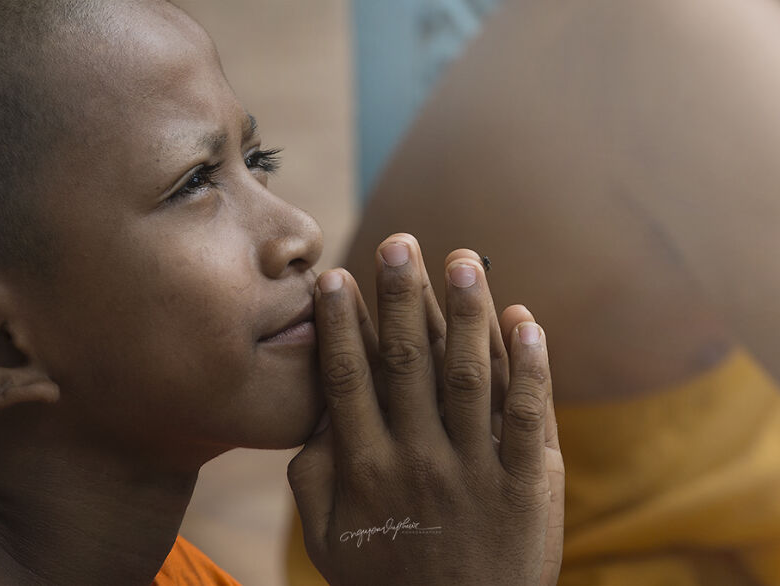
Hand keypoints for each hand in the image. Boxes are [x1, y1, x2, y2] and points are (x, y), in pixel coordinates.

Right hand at [287, 234, 563, 585]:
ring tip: (462, 258)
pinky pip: (528, 417)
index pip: (349, 380)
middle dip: (402, 297)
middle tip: (399, 243)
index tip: (334, 276)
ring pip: (470, 377)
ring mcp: (476, 471)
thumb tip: (316, 412)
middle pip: (408, 363)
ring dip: (467, 314)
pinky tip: (526, 319)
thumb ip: (313, 475)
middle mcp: (419, 460)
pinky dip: (531, 367)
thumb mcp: (328, 539)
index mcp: (366, 468)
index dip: (341, 324)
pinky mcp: (525, 484)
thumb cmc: (386, 581)